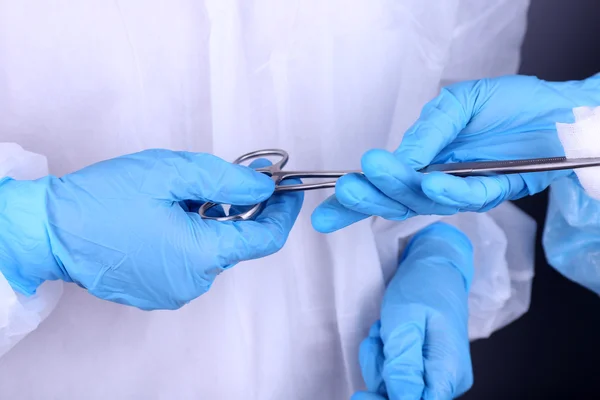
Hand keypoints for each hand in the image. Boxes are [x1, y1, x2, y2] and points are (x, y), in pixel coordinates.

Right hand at [0, 149, 302, 309]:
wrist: (49, 232)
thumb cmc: (102, 200)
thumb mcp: (171, 173)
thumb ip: (226, 181)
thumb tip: (264, 189)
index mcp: (201, 254)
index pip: (265, 238)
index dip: (283, 212)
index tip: (289, 189)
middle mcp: (194, 281)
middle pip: (237, 241)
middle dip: (237, 208)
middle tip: (221, 177)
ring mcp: (174, 291)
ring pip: (211, 249)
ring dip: (209, 220)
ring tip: (177, 197)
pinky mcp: (157, 291)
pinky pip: (190, 261)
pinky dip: (190, 236)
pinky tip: (165, 217)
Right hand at [312, 74, 599, 232]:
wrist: (555, 110)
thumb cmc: (506, 105)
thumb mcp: (457, 105)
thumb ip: (427, 132)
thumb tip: (398, 158)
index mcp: (421, 160)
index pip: (381, 185)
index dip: (353, 203)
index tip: (323, 216)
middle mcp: (436, 182)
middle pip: (395, 199)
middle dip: (369, 196)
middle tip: (347, 188)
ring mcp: (462, 191)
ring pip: (424, 201)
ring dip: (402, 188)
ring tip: (379, 170)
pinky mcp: (492, 193)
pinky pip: (466, 196)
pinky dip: (448, 190)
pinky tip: (433, 180)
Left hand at [352, 223, 473, 399]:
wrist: (435, 267)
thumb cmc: (423, 287)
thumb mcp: (404, 321)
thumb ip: (403, 363)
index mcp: (448, 371)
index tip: (360, 394)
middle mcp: (448, 379)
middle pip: (404, 397)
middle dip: (380, 373)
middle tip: (377, 338)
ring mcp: (438, 373)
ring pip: (396, 386)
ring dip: (379, 360)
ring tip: (384, 329)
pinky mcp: (426, 366)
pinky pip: (397, 373)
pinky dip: (384, 356)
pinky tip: (387, 333)